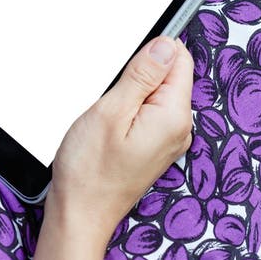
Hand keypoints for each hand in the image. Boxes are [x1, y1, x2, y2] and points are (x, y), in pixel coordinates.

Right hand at [33, 36, 193, 259]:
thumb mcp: (111, 110)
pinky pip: (151, 108)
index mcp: (174, 116)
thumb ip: (143, 75)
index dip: (154, 49)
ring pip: (158, 90)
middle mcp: (179, 127)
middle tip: (113, 91)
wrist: (81, 213)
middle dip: (141, 70)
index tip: (130, 58)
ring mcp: (169, 137)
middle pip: (170, 73)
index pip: (180, 59)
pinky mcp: (156, 143)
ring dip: (133, 88)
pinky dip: (132, 104)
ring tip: (110, 109)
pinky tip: (113, 120)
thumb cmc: (90, 170)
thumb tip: (166, 46)